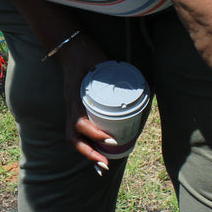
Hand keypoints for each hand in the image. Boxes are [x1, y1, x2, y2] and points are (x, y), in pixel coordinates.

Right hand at [55, 34, 114, 168]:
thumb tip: (141, 86)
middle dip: (89, 153)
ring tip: (103, 164)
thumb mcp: (101, 62)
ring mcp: (71, 109)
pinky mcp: (74, 110)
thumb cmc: (86, 54)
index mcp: (74, 98)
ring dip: (87, 153)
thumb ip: (116, 74)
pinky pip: (77, 131)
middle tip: (106, 163)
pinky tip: (99, 151)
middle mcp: (70, 107)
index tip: (110, 141)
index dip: (95, 134)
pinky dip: (87, 144)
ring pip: (73, 138)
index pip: (79, 123)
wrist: (70, 47)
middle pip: (73, 138)